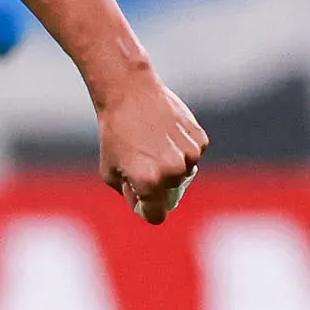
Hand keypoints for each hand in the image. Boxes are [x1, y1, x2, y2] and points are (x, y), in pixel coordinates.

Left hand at [97, 69, 207, 224]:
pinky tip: (167, 133)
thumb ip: (128, 193)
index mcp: (149, 182)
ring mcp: (189, 155)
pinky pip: (194, 154)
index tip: (145, 201)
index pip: (157, 215)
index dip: (149, 210)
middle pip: (171, 191)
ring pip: (185, 173)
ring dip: (173, 164)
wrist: (130, 93)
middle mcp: (172, 171)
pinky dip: (183, 148)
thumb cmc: (115, 133)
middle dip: (159, 182)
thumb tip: (144, 203)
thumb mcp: (109, 170)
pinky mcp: (200, 139)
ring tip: (154, 143)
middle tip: (143, 159)